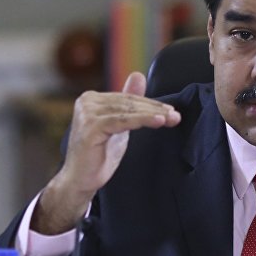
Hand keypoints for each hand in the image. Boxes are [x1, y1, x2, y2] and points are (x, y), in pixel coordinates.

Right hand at [32, 72, 180, 233]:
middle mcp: (86, 102)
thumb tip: (138, 75)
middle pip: (128, 103)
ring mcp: (87, 114)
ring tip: (172, 118)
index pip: (127, 98)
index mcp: (90, 99)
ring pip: (128, 111)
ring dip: (153, 114)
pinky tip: (159, 121)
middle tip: (176, 115)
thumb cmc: (99, 155)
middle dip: (154, 109)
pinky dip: (143, 120)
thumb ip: (127, 103)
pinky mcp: (91, 128)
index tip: (171, 110)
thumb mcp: (118, 125)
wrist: (80, 180)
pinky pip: (123, 121)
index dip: (150, 104)